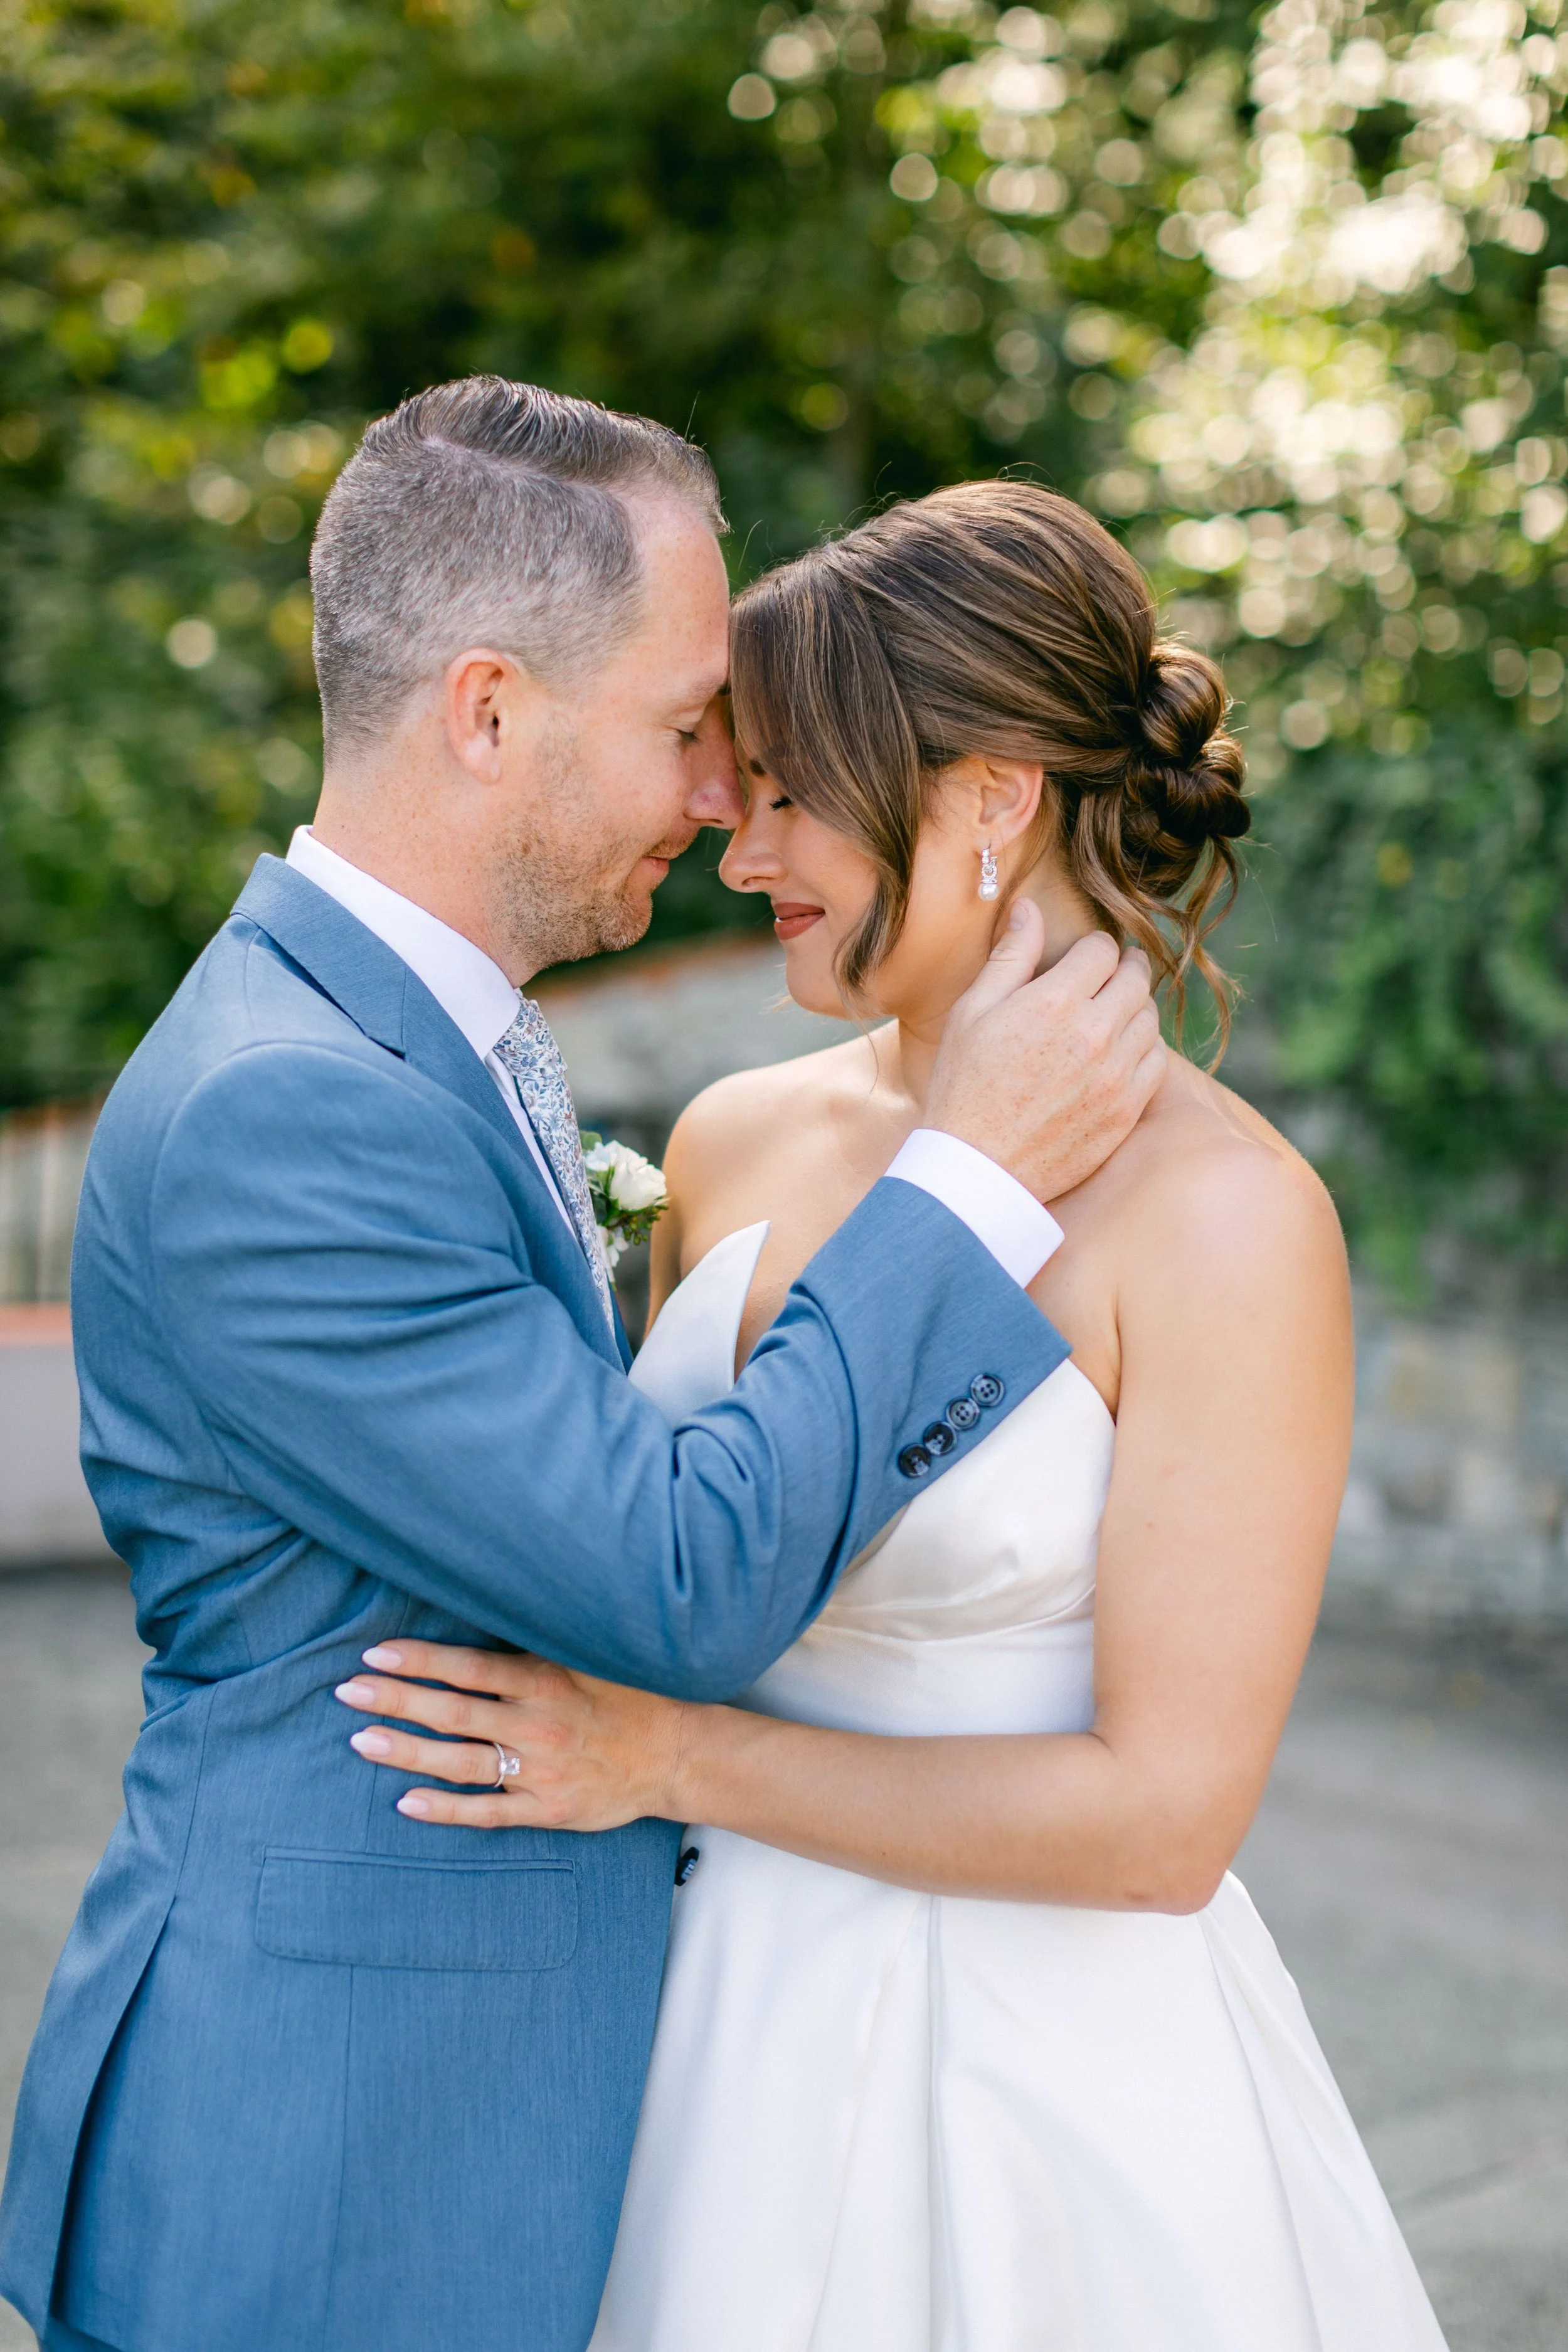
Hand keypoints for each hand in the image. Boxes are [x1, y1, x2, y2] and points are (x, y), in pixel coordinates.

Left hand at [334, 1640, 688, 1829]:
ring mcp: (541, 1771)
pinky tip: (406, 1802)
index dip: (420, 1661)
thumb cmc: (626, 1695)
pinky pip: (488, 1812)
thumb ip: (536, 1644)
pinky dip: (446, 1809)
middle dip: (396, 1701)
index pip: (469, 1669)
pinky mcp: (547, 1809)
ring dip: (406, 1752)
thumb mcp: (587, 1655)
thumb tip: (484, 1609)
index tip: (375, 1654)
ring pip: (461, 1763)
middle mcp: (538, 1725)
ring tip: (361, 1741)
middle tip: (347, 1692)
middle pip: (453, 1714)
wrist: (675, 1754)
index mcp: (545, 1681)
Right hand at [926, 900, 1164, 1202]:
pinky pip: (1157, 1063)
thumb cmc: (963, 1086)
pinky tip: (1123, 1051)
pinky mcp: (1126, 1110)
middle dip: (1125, 969)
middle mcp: (1093, 1034)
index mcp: (1053, 1002)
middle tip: (1116, 972)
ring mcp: (1115, 1074)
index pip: (1102, 950)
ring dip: (1137, 1008)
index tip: (1088, 956)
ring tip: (1117, 1011)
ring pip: (1150, 1019)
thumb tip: (1029, 908)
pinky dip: (1146, 1049)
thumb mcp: (972, 1012)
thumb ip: (1010, 957)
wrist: (976, 1168)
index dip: (1094, 948)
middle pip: (1135, 980)